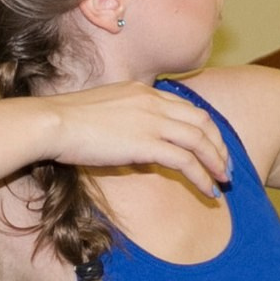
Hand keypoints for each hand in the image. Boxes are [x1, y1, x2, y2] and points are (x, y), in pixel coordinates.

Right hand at [40, 82, 231, 196]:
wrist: (54, 122)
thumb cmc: (67, 122)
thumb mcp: (102, 111)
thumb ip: (124, 120)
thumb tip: (135, 142)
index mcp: (143, 91)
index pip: (186, 107)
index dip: (204, 128)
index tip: (211, 146)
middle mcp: (153, 102)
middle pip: (202, 121)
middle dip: (219, 145)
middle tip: (226, 166)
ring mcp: (152, 121)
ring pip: (200, 140)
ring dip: (216, 162)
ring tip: (223, 180)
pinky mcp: (147, 143)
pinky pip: (186, 160)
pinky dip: (202, 175)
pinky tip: (208, 189)